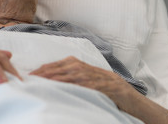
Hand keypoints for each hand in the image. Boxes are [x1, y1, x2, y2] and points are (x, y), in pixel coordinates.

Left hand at [29, 56, 133, 109]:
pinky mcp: (91, 85)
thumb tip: (45, 78)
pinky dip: (62, 89)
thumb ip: (65, 74)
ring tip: (34, 87)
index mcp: (72, 62)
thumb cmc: (97, 81)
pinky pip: (74, 87)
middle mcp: (76, 66)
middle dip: (37, 77)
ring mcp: (83, 75)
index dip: (36, 72)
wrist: (120, 88)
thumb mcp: (80, 74)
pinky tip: (53, 93)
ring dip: (46, 83)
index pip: (48, 66)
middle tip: (24, 83)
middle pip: (51, 71)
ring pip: (60, 78)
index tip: (24, 78)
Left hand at [30, 56, 167, 123]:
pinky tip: (65, 86)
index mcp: (86, 67)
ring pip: (75, 73)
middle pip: (66, 66)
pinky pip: (90, 84)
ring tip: (43, 81)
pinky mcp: (108, 87)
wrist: (135, 102)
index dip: (47, 68)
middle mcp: (92, 69)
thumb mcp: (91, 84)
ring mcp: (100, 77)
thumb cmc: (110, 94)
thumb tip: (54, 83)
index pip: (62, 64)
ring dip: (58, 76)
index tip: (32, 73)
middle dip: (48, 71)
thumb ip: (76, 81)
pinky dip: (77, 84)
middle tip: (32, 76)